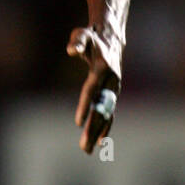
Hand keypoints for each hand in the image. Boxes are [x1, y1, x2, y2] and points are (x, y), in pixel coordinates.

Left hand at [66, 27, 120, 154]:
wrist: (111, 38)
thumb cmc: (91, 36)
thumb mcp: (82, 34)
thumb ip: (77, 42)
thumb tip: (71, 50)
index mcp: (103, 68)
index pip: (91, 91)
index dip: (85, 106)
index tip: (78, 123)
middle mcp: (111, 81)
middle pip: (100, 108)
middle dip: (92, 128)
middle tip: (84, 146)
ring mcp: (113, 89)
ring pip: (106, 114)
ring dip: (97, 132)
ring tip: (88, 149)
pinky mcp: (112, 93)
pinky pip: (109, 112)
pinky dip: (105, 126)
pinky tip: (100, 141)